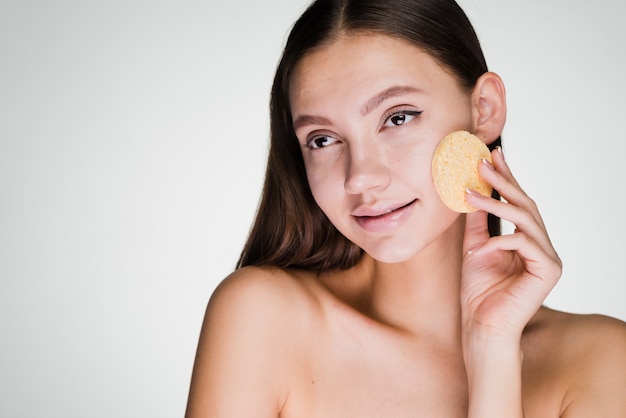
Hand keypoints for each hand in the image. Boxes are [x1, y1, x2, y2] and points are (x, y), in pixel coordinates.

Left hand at [461, 147, 561, 340]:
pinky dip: (499, 242)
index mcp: (528, 240)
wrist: (482, 326)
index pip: (519, 203)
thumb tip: (473, 190)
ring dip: (496, 203)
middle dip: (503, 182)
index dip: (507, 178)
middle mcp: (542, 246)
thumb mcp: (474, 246)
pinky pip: (524, 243)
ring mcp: (549, 258)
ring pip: (526, 219)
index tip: (493, 155)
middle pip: (526, 205)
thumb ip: (478, 221)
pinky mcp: (549, 271)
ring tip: (470, 194)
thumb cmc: (479, 291)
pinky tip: (479, 249)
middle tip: (482, 162)